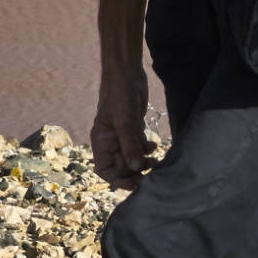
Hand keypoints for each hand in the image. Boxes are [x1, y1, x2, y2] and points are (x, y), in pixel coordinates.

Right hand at [90, 67, 151, 190]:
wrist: (126, 73)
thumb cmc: (119, 95)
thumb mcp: (124, 122)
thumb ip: (129, 145)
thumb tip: (135, 169)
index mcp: (101, 142)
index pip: (105, 170)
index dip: (118, 180)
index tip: (135, 184)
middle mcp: (111, 142)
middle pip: (121, 167)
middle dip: (135, 173)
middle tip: (150, 175)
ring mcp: (123, 136)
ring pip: (133, 158)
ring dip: (144, 163)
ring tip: (156, 162)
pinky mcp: (134, 128)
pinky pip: (140, 147)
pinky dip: (148, 150)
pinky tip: (155, 145)